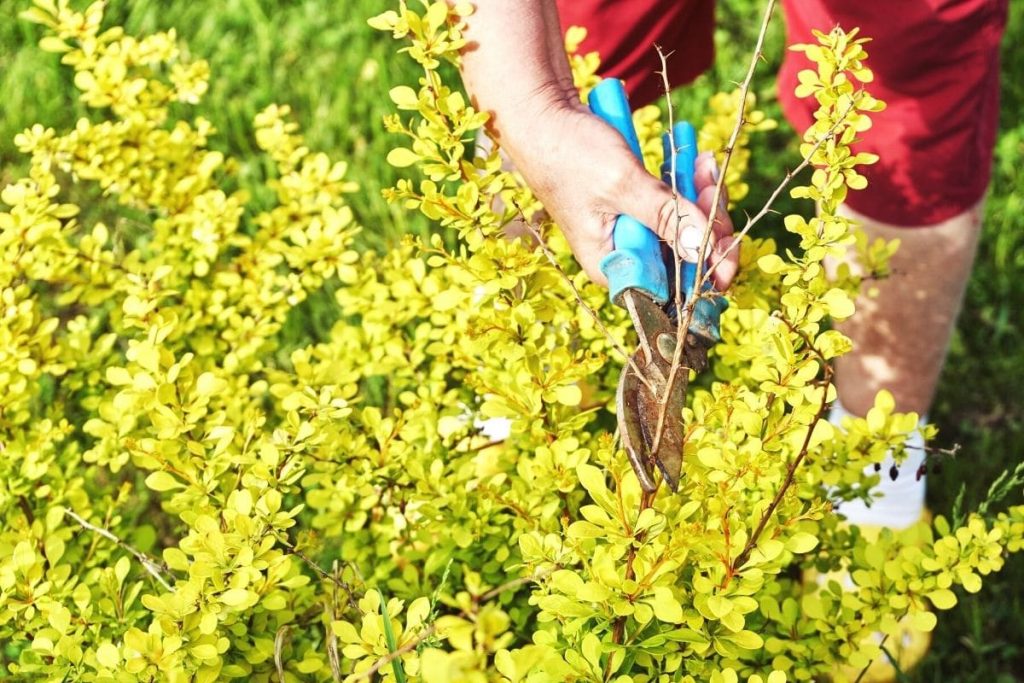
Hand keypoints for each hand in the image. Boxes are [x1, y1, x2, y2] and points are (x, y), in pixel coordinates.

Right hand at [497, 103, 737, 289]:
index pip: (674, 290)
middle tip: (709, 177)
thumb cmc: (569, 153)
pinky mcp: (639, 209)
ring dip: (702, 196)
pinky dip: (689, 184)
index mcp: (614, 268)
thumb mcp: (621, 185)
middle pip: (688, 258)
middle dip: (708, 221)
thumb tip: (705, 250)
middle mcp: (626, 259)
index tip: (728, 240)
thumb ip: (664, 216)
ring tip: (702, 160)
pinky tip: (695, 157)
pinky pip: (676, 206)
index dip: (708, 270)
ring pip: (687, 229)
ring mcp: (633, 233)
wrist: (544, 116)